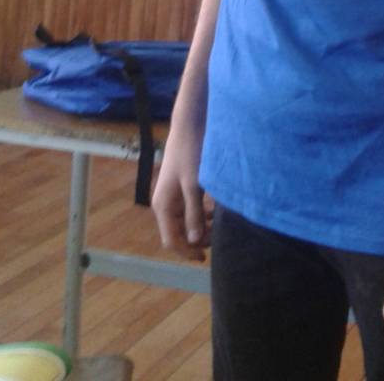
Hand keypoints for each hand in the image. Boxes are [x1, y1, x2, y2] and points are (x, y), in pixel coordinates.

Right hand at [150, 131, 211, 261]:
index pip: (172, 241)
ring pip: (186, 221)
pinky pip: (190, 208)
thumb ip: (194, 213)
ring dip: (201, 227)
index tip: (206, 258)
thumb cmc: (191, 153)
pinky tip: (215, 210)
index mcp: (163, 206)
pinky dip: (202, 213)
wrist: (190, 125)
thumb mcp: (194, 185)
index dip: (187, 252)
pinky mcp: (181, 187)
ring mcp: (172, 195)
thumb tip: (194, 242)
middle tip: (220, 238)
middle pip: (179, 233)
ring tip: (221, 226)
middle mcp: (164, 204)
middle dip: (197, 240)